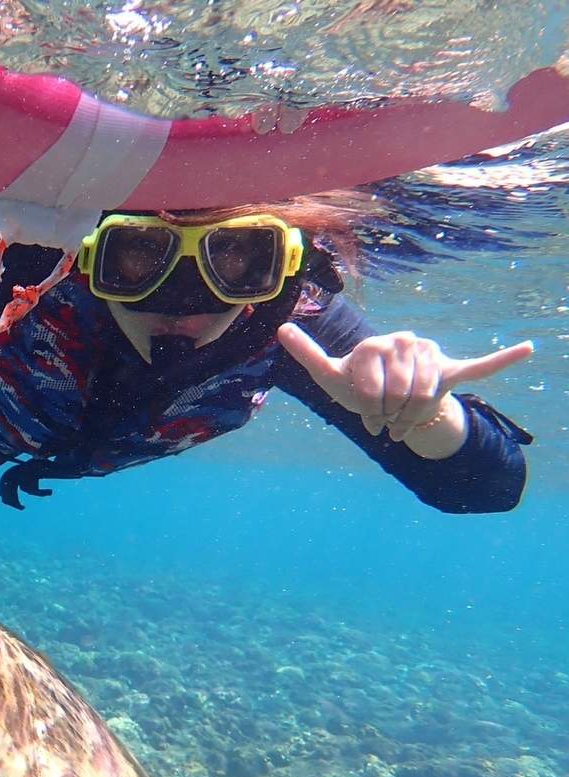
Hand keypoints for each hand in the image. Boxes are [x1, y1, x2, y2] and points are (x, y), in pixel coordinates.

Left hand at [277, 324, 533, 440]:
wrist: (387, 399)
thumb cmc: (357, 387)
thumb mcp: (328, 374)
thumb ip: (307, 352)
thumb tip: (280, 326)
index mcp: (375, 345)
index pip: (372, 390)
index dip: (367, 412)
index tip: (367, 419)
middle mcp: (405, 342)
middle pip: (400, 394)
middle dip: (390, 416)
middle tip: (386, 419)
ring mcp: (430, 354)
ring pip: (426, 397)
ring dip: (412, 417)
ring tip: (403, 418)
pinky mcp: (452, 368)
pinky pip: (481, 365)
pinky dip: (503, 359)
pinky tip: (527, 349)